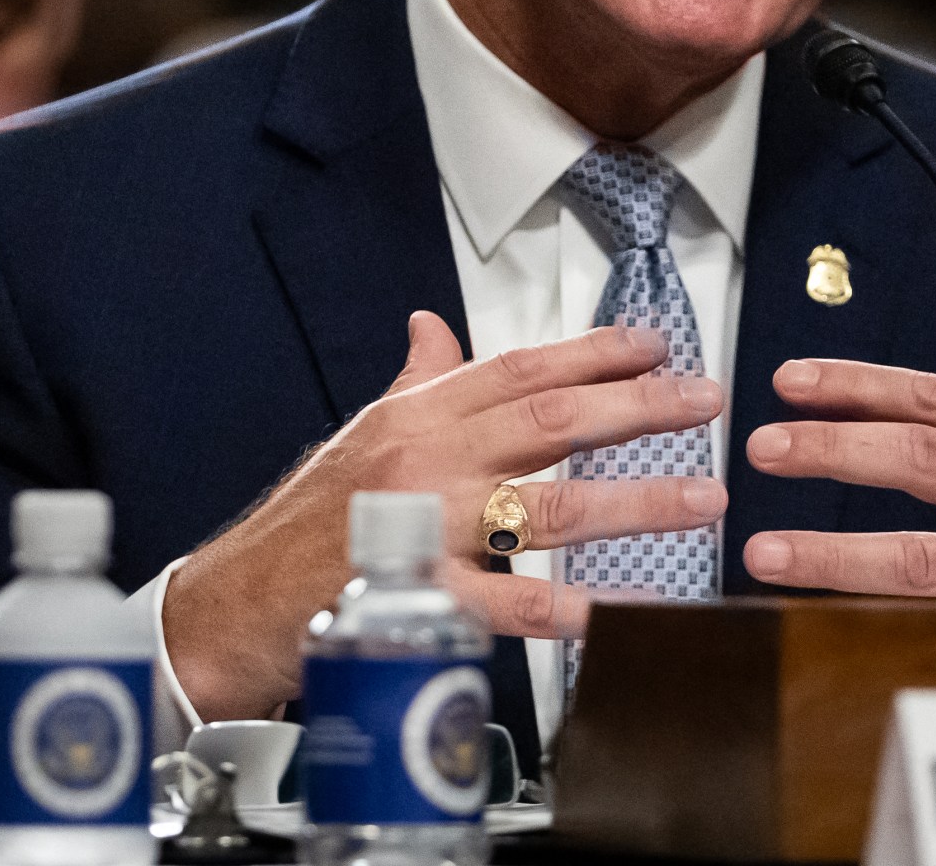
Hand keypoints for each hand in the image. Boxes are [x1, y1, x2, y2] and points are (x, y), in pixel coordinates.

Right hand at [165, 313, 728, 719]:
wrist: (230, 603)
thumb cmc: (303, 524)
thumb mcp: (360, 436)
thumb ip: (416, 383)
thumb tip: (434, 325)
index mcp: (419, 415)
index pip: (521, 368)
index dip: (594, 351)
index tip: (658, 344)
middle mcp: (428, 459)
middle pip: (548, 420)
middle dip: (637, 407)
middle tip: (704, 401)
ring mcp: (426, 529)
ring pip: (547, 505)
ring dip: (635, 500)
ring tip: (702, 499)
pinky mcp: (419, 599)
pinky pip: (508, 606)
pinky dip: (569, 609)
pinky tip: (623, 610)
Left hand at [738, 276, 935, 608]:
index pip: (929, 398)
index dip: (857, 383)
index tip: (788, 381)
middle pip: (919, 460)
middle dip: (837, 449)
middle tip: (762, 446)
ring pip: (921, 558)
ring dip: (836, 555)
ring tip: (765, 551)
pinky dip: (879, 626)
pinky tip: (816, 624)